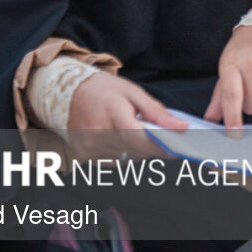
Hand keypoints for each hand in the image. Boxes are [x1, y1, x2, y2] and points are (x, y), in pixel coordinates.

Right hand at [66, 71, 184, 158]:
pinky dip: (124, 153)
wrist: (69, 93)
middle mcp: (97, 133)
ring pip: (127, 158)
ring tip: (136, 133)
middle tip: (161, 136)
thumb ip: (157, 112)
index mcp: (111, 112)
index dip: (160, 145)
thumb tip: (182, 128)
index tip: (178, 148)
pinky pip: (115, 162)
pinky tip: (121, 139)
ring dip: (138, 150)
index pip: (138, 137)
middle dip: (152, 146)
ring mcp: (89, 147)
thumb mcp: (133, 92)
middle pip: (136, 150)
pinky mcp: (84, 156)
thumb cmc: (105, 90)